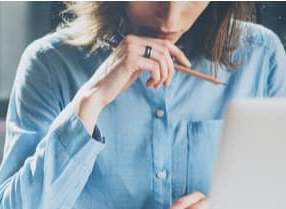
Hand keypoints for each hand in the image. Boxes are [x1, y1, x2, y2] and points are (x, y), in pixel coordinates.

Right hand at [74, 35, 190, 132]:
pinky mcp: (131, 60)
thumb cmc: (116, 81)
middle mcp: (132, 40)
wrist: (98, 91)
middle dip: (171, 68)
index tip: (187, 64)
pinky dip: (156, 78)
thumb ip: (149, 60)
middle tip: (167, 83)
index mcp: (133, 39)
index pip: (163, 42)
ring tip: (155, 85)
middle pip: (165, 50)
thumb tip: (170, 62)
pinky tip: (148, 85)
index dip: (178, 53)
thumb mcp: (135, 67)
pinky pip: (155, 67)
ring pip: (162, 59)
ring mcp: (131, 48)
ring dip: (163, 75)